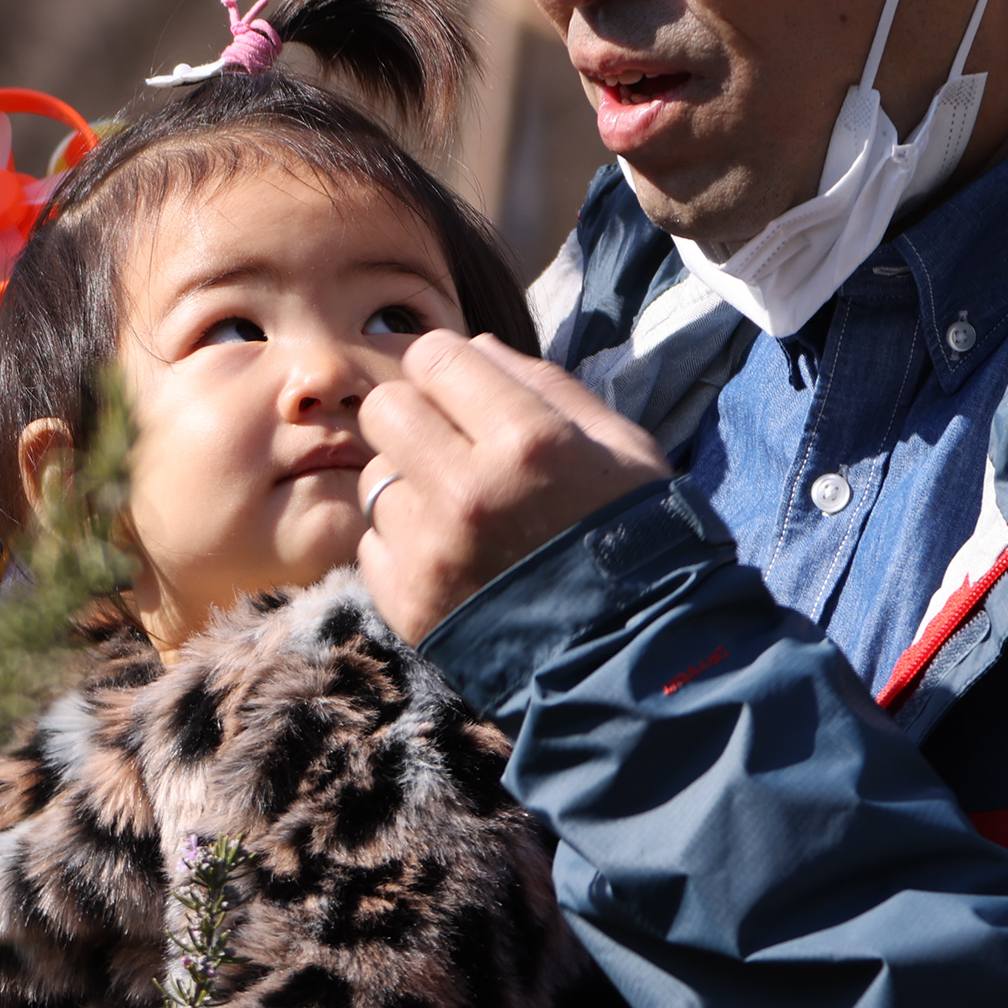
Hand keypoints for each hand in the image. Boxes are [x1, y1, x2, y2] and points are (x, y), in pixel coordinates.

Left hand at [356, 329, 670, 642]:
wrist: (631, 660)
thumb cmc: (636, 540)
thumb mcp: (620, 447)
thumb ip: (545, 386)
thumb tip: (475, 347)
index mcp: (528, 439)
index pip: (432, 356)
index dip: (449, 368)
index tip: (466, 392)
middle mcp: (468, 490)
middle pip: (385, 408)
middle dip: (416, 415)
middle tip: (451, 445)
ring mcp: (431, 550)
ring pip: (375, 478)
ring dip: (410, 485)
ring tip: (459, 511)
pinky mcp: (408, 603)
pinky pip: (371, 543)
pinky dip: (403, 545)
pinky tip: (452, 557)